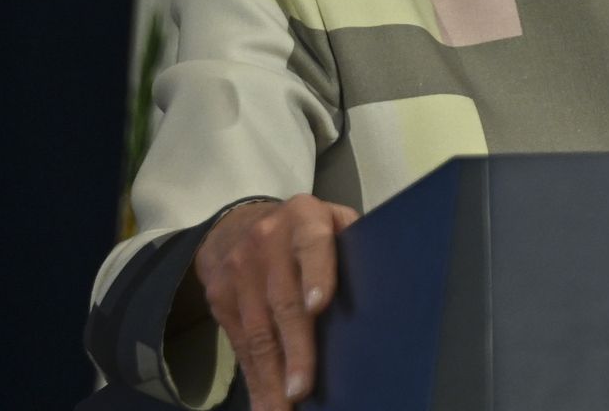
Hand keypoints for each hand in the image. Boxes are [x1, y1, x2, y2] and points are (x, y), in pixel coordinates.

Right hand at [194, 195, 358, 410]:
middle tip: (303, 389)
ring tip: (283, 409)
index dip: (318, 274)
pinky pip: (239, 345)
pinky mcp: (220, 297)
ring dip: (271, 375)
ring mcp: (239, 271)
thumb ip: (354, 245)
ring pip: (257, 331)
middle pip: (283, 301)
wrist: (237, 226)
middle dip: (294, 349)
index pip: (313, 245)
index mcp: (305, 217)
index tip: (320, 307)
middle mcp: (267, 242)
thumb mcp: (333, 221)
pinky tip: (265, 403)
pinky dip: (254, 378)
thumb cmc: (307, 232)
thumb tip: (388, 290)